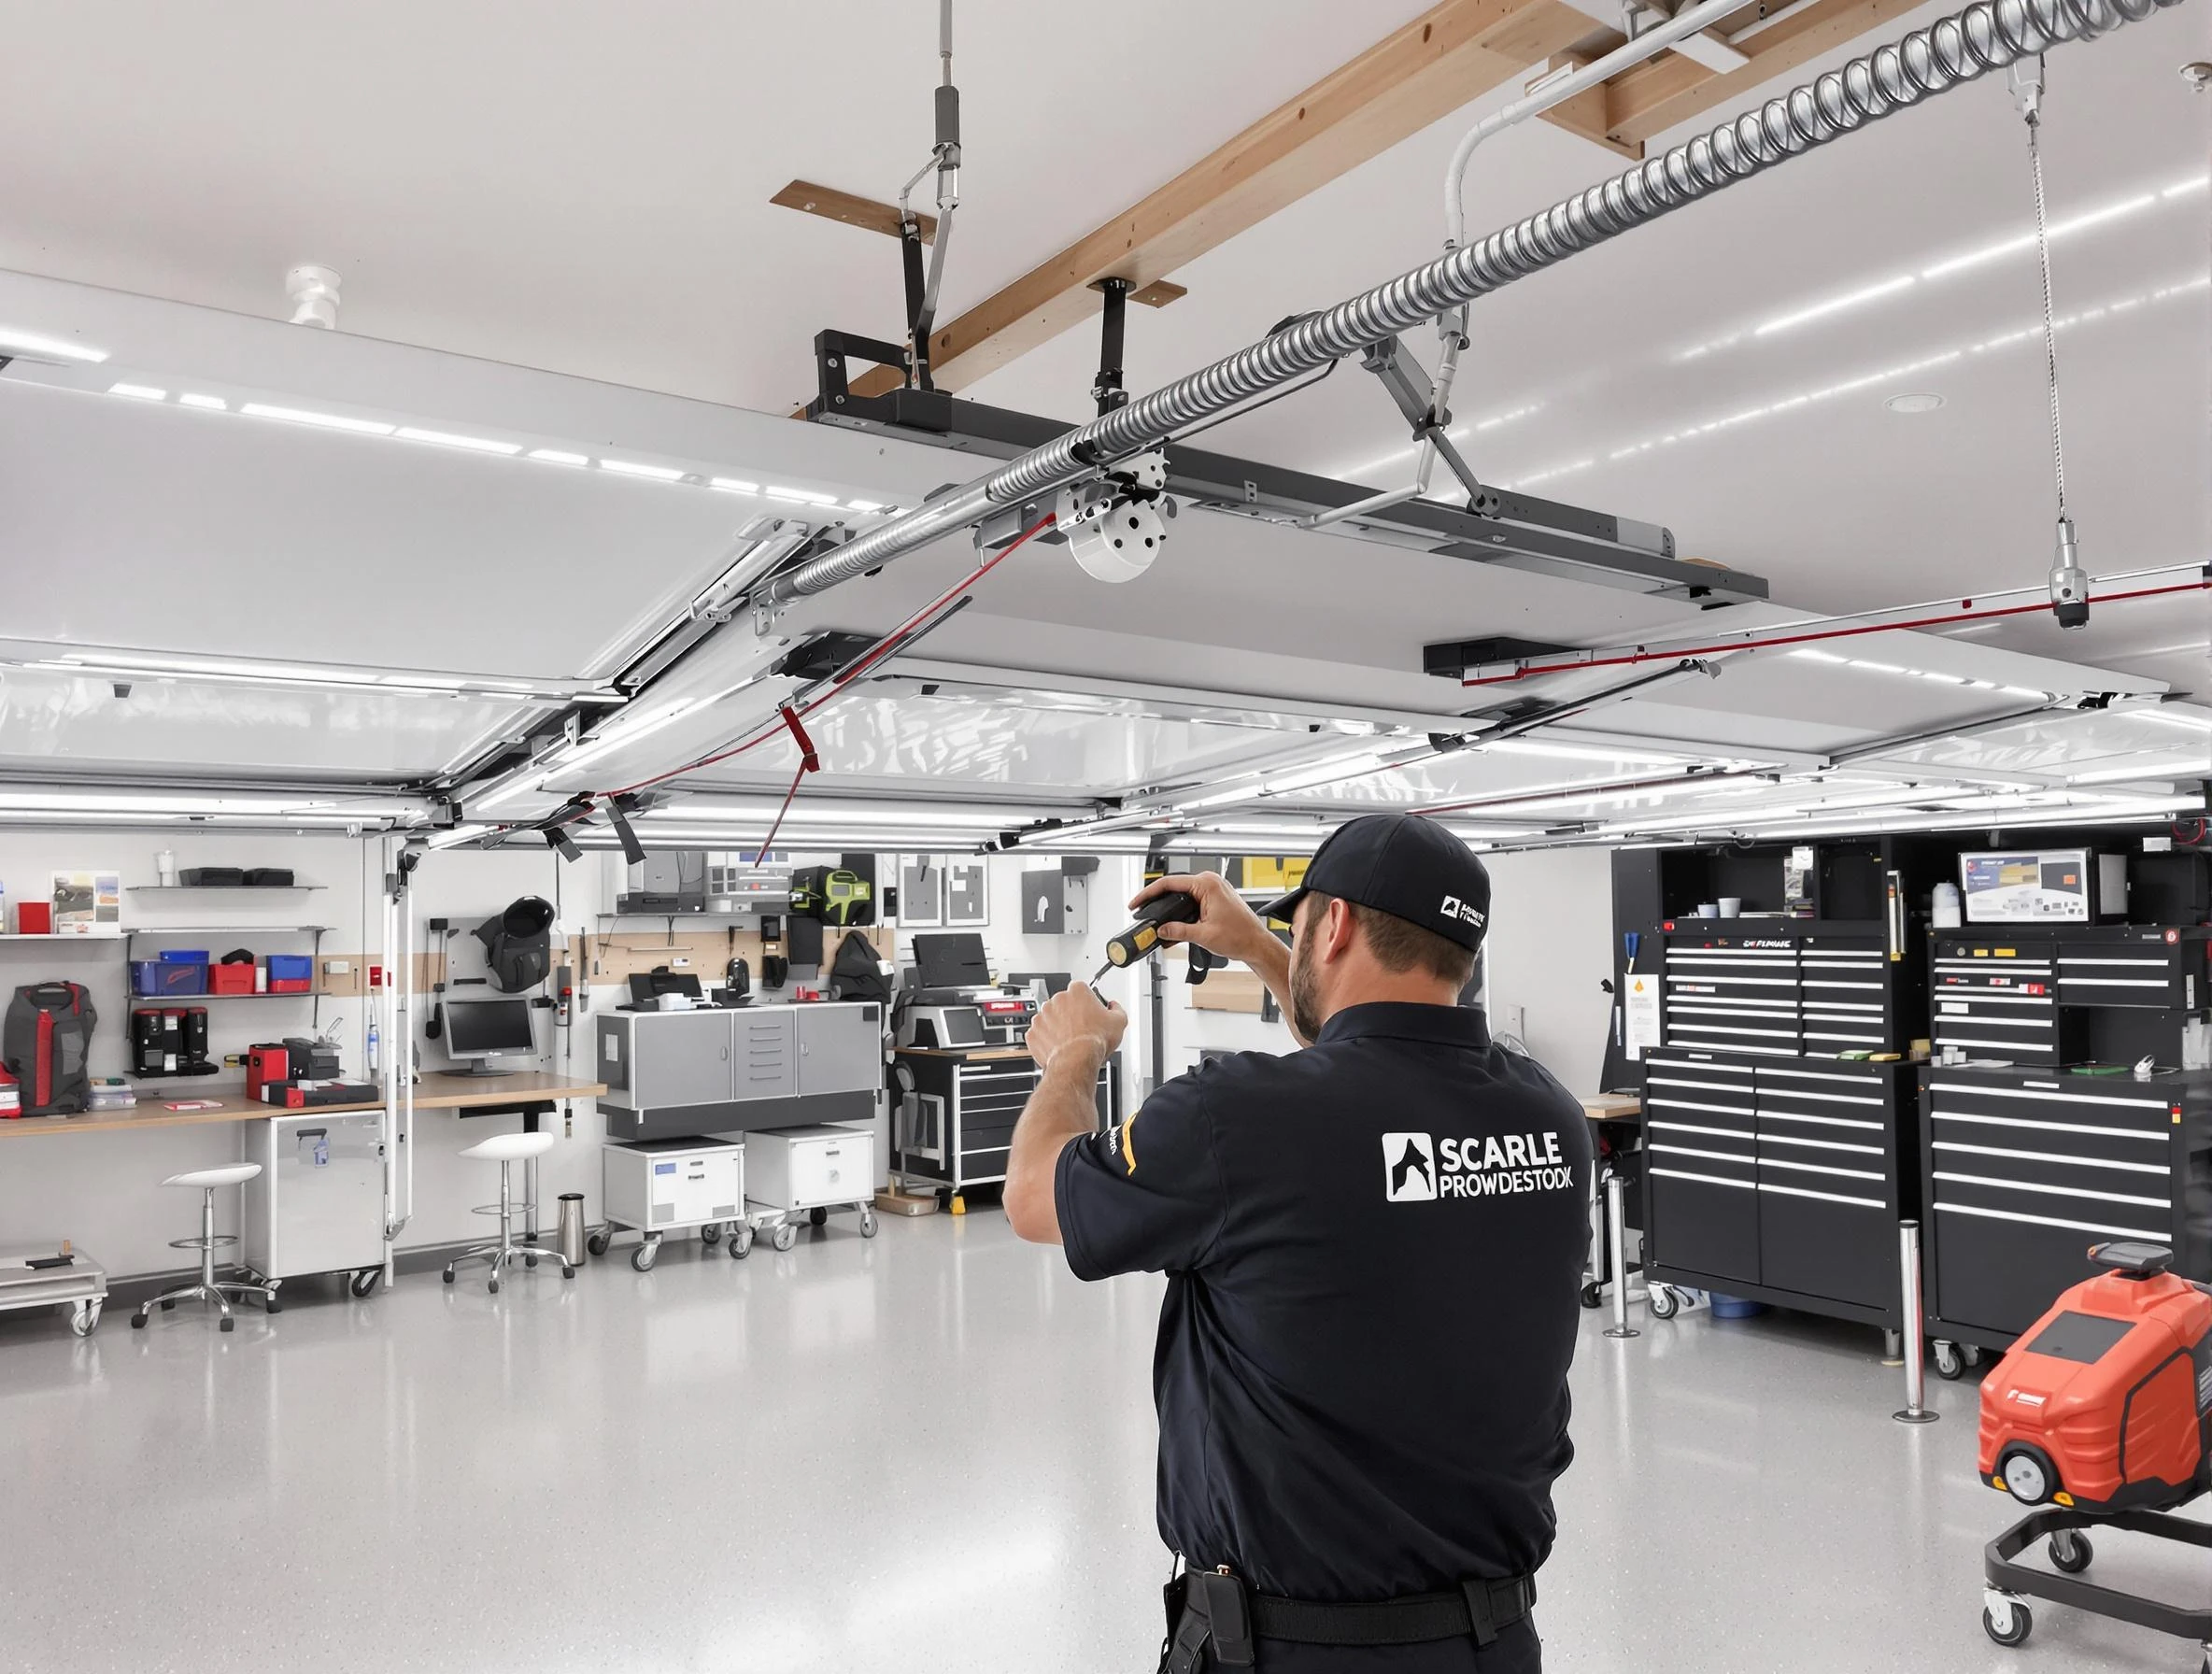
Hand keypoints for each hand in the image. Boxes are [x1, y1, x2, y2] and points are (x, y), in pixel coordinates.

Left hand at [1026, 983, 1126, 1075]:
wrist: (1076, 1060)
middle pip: (1064, 1003)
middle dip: (1071, 1014)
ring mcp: (1042, 1016)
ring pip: (1050, 1018)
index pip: (1081, 990)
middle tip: (1083, 1028)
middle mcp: (1056, 1000)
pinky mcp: (1033, 1033)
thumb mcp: (1119, 1021)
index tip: (1092, 1011)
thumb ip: (1117, 1008)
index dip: (1088, 1002)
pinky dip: (1047, 1040)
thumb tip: (1114, 1007)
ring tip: (1072, 1040)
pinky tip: (1060, 1046)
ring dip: (1058, 1026)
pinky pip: (1040, 1034)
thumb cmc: (1094, 1041)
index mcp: (1077, 991)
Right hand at [1133, 872, 1275, 966]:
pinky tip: (1172, 924)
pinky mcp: (1214, 898)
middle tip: (1141, 912)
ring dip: (1168, 908)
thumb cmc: (1241, 936)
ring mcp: (1213, 889)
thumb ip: (1178, 931)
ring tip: (1155, 921)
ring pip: (1181, 895)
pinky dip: (1180, 912)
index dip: (1148, 894)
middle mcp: (1210, 882)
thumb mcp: (1203, 935)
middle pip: (1173, 887)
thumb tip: (1161, 929)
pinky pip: (1190, 901)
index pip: (1169, 883)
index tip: (1136, 902)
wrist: (1256, 944)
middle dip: (1156, 901)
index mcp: (1207, 884)